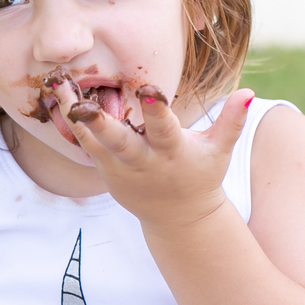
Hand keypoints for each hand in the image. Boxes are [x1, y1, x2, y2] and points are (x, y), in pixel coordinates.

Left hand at [54, 80, 254, 232]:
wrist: (179, 218)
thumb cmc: (201, 175)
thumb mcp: (220, 150)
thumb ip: (232, 121)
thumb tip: (247, 91)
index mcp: (173, 152)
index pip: (164, 129)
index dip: (155, 110)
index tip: (147, 89)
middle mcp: (143, 161)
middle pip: (119, 141)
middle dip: (100, 123)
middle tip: (81, 104)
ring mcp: (120, 168)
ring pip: (92, 140)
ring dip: (73, 115)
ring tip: (56, 86)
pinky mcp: (105, 170)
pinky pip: (84, 144)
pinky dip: (71, 123)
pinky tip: (56, 96)